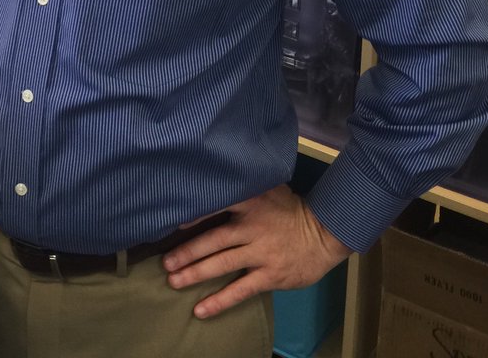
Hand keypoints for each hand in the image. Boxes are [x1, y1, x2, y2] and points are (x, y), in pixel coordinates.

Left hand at [162, 184, 351, 318]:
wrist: (323, 234)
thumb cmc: (289, 209)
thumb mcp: (268, 188)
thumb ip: (244, 185)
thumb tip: (212, 177)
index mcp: (250, 202)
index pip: (218, 205)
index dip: (195, 214)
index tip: (172, 222)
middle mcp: (252, 227)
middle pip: (214, 240)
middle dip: (187, 252)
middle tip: (165, 262)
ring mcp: (260, 253)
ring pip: (222, 264)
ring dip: (195, 273)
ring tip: (173, 281)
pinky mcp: (269, 276)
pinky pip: (240, 290)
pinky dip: (219, 301)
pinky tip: (201, 310)